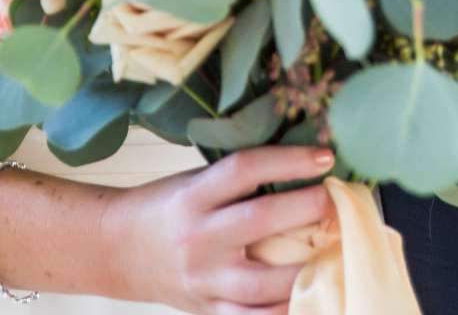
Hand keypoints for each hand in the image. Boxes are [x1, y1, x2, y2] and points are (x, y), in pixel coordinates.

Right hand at [101, 144, 337, 314]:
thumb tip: (304, 166)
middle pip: (261, 221)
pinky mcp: (207, 310)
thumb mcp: (194, 182)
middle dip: (308, 208)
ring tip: (337, 253)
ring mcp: (203, 280)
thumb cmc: (166, 207)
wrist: (117, 249)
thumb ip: (238, 180)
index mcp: (193, 196)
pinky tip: (311, 298)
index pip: (245, 169)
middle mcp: (198, 238)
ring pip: (262, 282)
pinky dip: (282, 313)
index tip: (324, 157)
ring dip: (306, 268)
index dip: (288, 160)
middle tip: (340, 201)